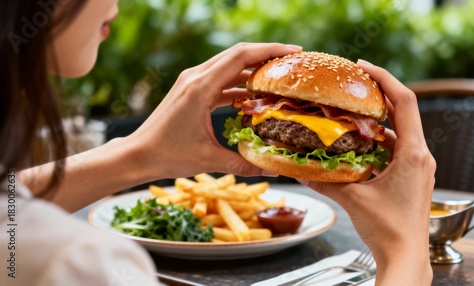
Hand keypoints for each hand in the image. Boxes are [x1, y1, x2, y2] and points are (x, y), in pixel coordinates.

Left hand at [128, 42, 301, 179]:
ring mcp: (192, 81)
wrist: (139, 154)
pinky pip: (220, 79)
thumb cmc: (168, 155)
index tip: (294, 52)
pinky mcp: (191, 89)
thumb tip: (273, 169)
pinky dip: (239, 83)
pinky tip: (254, 95)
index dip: (269, 50)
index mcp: (200, 87)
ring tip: (277, 77)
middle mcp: (195, 77)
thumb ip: (244, 164)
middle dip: (266, 54)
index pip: (240, 57)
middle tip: (292, 62)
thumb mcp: (209, 160)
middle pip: (237, 54)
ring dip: (253, 69)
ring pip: (229, 65)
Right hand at [298, 60, 434, 284]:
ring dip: (375, 120)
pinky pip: (395, 148)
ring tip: (348, 113)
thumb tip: (298, 169)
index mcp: (413, 154)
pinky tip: (355, 144)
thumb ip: (325, 181)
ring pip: (397, 131)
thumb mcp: (353, 199)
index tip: (364, 68)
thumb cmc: (388, 230)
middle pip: (403, 112)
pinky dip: (376, 141)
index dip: (385, 79)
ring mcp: (417, 166)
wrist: (405, 256)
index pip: (406, 103)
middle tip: (353, 84)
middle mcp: (420, 155)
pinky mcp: (411, 176)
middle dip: (378, 95)